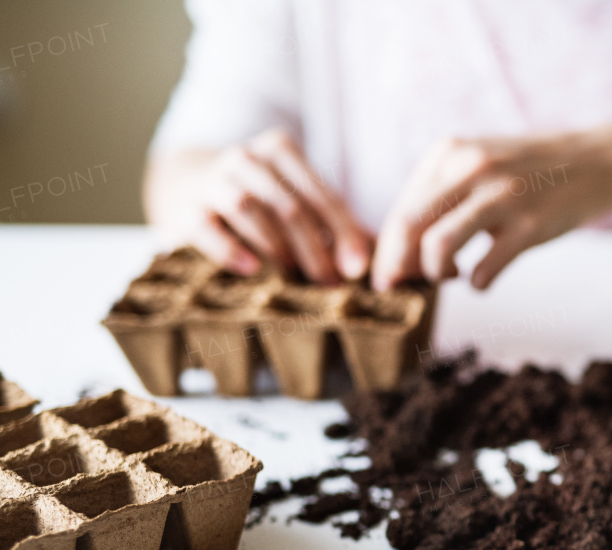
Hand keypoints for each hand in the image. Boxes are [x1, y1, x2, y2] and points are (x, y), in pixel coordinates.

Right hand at [178, 129, 371, 282]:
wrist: (186, 184)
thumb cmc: (260, 201)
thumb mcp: (295, 198)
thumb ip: (333, 223)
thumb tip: (373, 261)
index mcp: (281, 151)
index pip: (320, 194)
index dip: (343, 233)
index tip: (357, 270)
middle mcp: (246, 158)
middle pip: (288, 205)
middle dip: (314, 248)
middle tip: (329, 283)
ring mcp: (213, 180)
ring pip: (248, 207)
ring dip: (277, 246)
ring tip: (295, 276)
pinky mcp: (185, 207)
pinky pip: (206, 226)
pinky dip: (229, 248)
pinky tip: (251, 268)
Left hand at [371, 133, 611, 290]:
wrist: (594, 164)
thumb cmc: (529, 173)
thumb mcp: (479, 163)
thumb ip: (441, 193)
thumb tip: (401, 246)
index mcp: (450, 153)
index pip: (401, 208)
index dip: (387, 249)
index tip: (389, 274)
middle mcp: (471, 168)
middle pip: (407, 227)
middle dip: (396, 266)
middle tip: (400, 287)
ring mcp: (502, 196)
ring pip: (437, 247)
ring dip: (435, 273)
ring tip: (451, 275)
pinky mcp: (530, 226)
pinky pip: (484, 270)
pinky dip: (477, 284)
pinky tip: (483, 279)